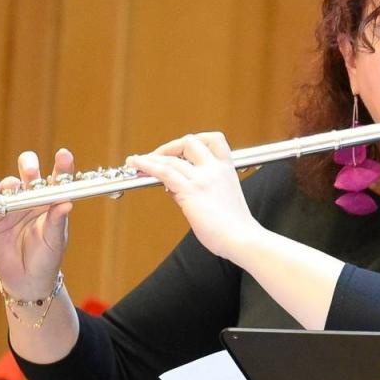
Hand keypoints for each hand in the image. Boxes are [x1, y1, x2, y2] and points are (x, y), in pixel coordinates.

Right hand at [0, 148, 73, 297]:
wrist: (27, 280)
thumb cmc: (47, 259)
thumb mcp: (55, 241)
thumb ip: (58, 221)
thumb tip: (67, 203)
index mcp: (52, 204)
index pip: (59, 181)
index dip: (62, 167)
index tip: (64, 155)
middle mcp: (33, 202)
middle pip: (31, 177)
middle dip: (29, 167)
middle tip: (30, 167)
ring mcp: (15, 208)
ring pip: (11, 188)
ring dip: (11, 183)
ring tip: (13, 185)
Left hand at [127, 133, 261, 261]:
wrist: (243, 239)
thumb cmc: (236, 229)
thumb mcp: (223, 202)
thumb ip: (201, 191)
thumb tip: (175, 189)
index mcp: (227, 170)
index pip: (214, 140)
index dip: (196, 141)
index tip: (182, 150)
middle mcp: (215, 169)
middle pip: (189, 142)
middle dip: (170, 148)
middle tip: (156, 158)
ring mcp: (202, 178)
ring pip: (171, 158)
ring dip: (150, 158)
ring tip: (136, 162)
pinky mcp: (190, 191)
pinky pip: (164, 171)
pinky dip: (146, 165)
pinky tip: (136, 164)